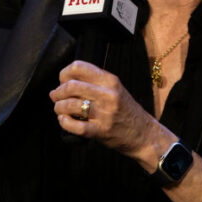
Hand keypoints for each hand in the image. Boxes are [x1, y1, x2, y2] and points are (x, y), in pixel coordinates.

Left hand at [49, 60, 167, 158]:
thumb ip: (91, 85)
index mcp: (110, 80)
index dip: (64, 73)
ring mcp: (105, 113)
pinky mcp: (101, 131)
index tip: (62, 81)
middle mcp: (108, 94)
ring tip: (60, 110)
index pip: (79, 67)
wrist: (144, 135)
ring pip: (70, 105)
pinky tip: (64, 121)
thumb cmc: (126, 112)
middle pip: (71, 86)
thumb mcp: (115, 90)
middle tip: (57, 98)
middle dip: (59, 92)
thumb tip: (57, 88)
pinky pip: (75, 126)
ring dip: (59, 108)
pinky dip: (64, 123)